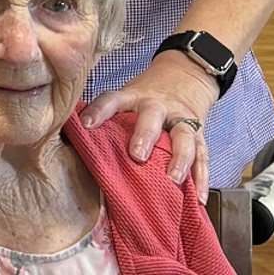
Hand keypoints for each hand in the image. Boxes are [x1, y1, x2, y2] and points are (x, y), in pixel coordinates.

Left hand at [81, 51, 218, 202]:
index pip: (112, 99)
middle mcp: (158, 106)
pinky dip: (201, 177)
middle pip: (152, 116)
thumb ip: (106, 118)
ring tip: (172, 179)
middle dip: (145, 135)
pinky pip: (203, 156)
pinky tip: (197, 197)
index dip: (99, 110)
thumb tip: (70, 141)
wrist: (184, 77)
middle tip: (137, 155)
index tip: (86, 124)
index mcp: (132, 97)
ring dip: (179, 158)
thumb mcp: (125, 99)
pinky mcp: (200, 134)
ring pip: (184, 135)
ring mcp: (181, 119)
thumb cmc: (143, 99)